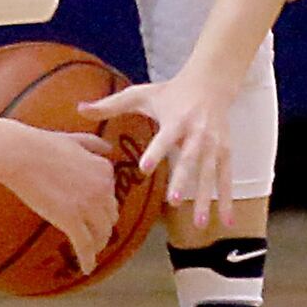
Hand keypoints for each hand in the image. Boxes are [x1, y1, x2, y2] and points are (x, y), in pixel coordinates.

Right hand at [3, 125, 117, 273]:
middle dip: (102, 225)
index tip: (95, 214)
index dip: (102, 207)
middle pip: (110, 216)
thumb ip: (93, 144)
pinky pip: (85, 246)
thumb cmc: (39, 144)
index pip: (111, 195)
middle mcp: (103, 188)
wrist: (17, 153)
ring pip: (101, 233)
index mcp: (104, 169)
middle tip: (93, 234)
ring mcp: (88, 206)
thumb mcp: (72, 139)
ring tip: (91, 250)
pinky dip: (88, 259)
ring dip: (98, 244)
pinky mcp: (70, 220)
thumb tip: (109, 148)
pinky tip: (87, 268)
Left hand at [80, 73, 232, 228]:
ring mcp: (214, 145)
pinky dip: (227, 200)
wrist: (211, 84)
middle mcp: (197, 133)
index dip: (156, 152)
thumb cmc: (170, 92)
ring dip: (206, 199)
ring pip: (210, 174)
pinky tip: (227, 222)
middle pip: (189, 160)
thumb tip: (79, 109)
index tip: (145, 168)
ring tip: (200, 223)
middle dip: (182, 181)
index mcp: (176, 120)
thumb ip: (111, 104)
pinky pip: (227, 179)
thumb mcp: (141, 94)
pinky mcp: (226, 152)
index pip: (164, 138)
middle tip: (172, 202)